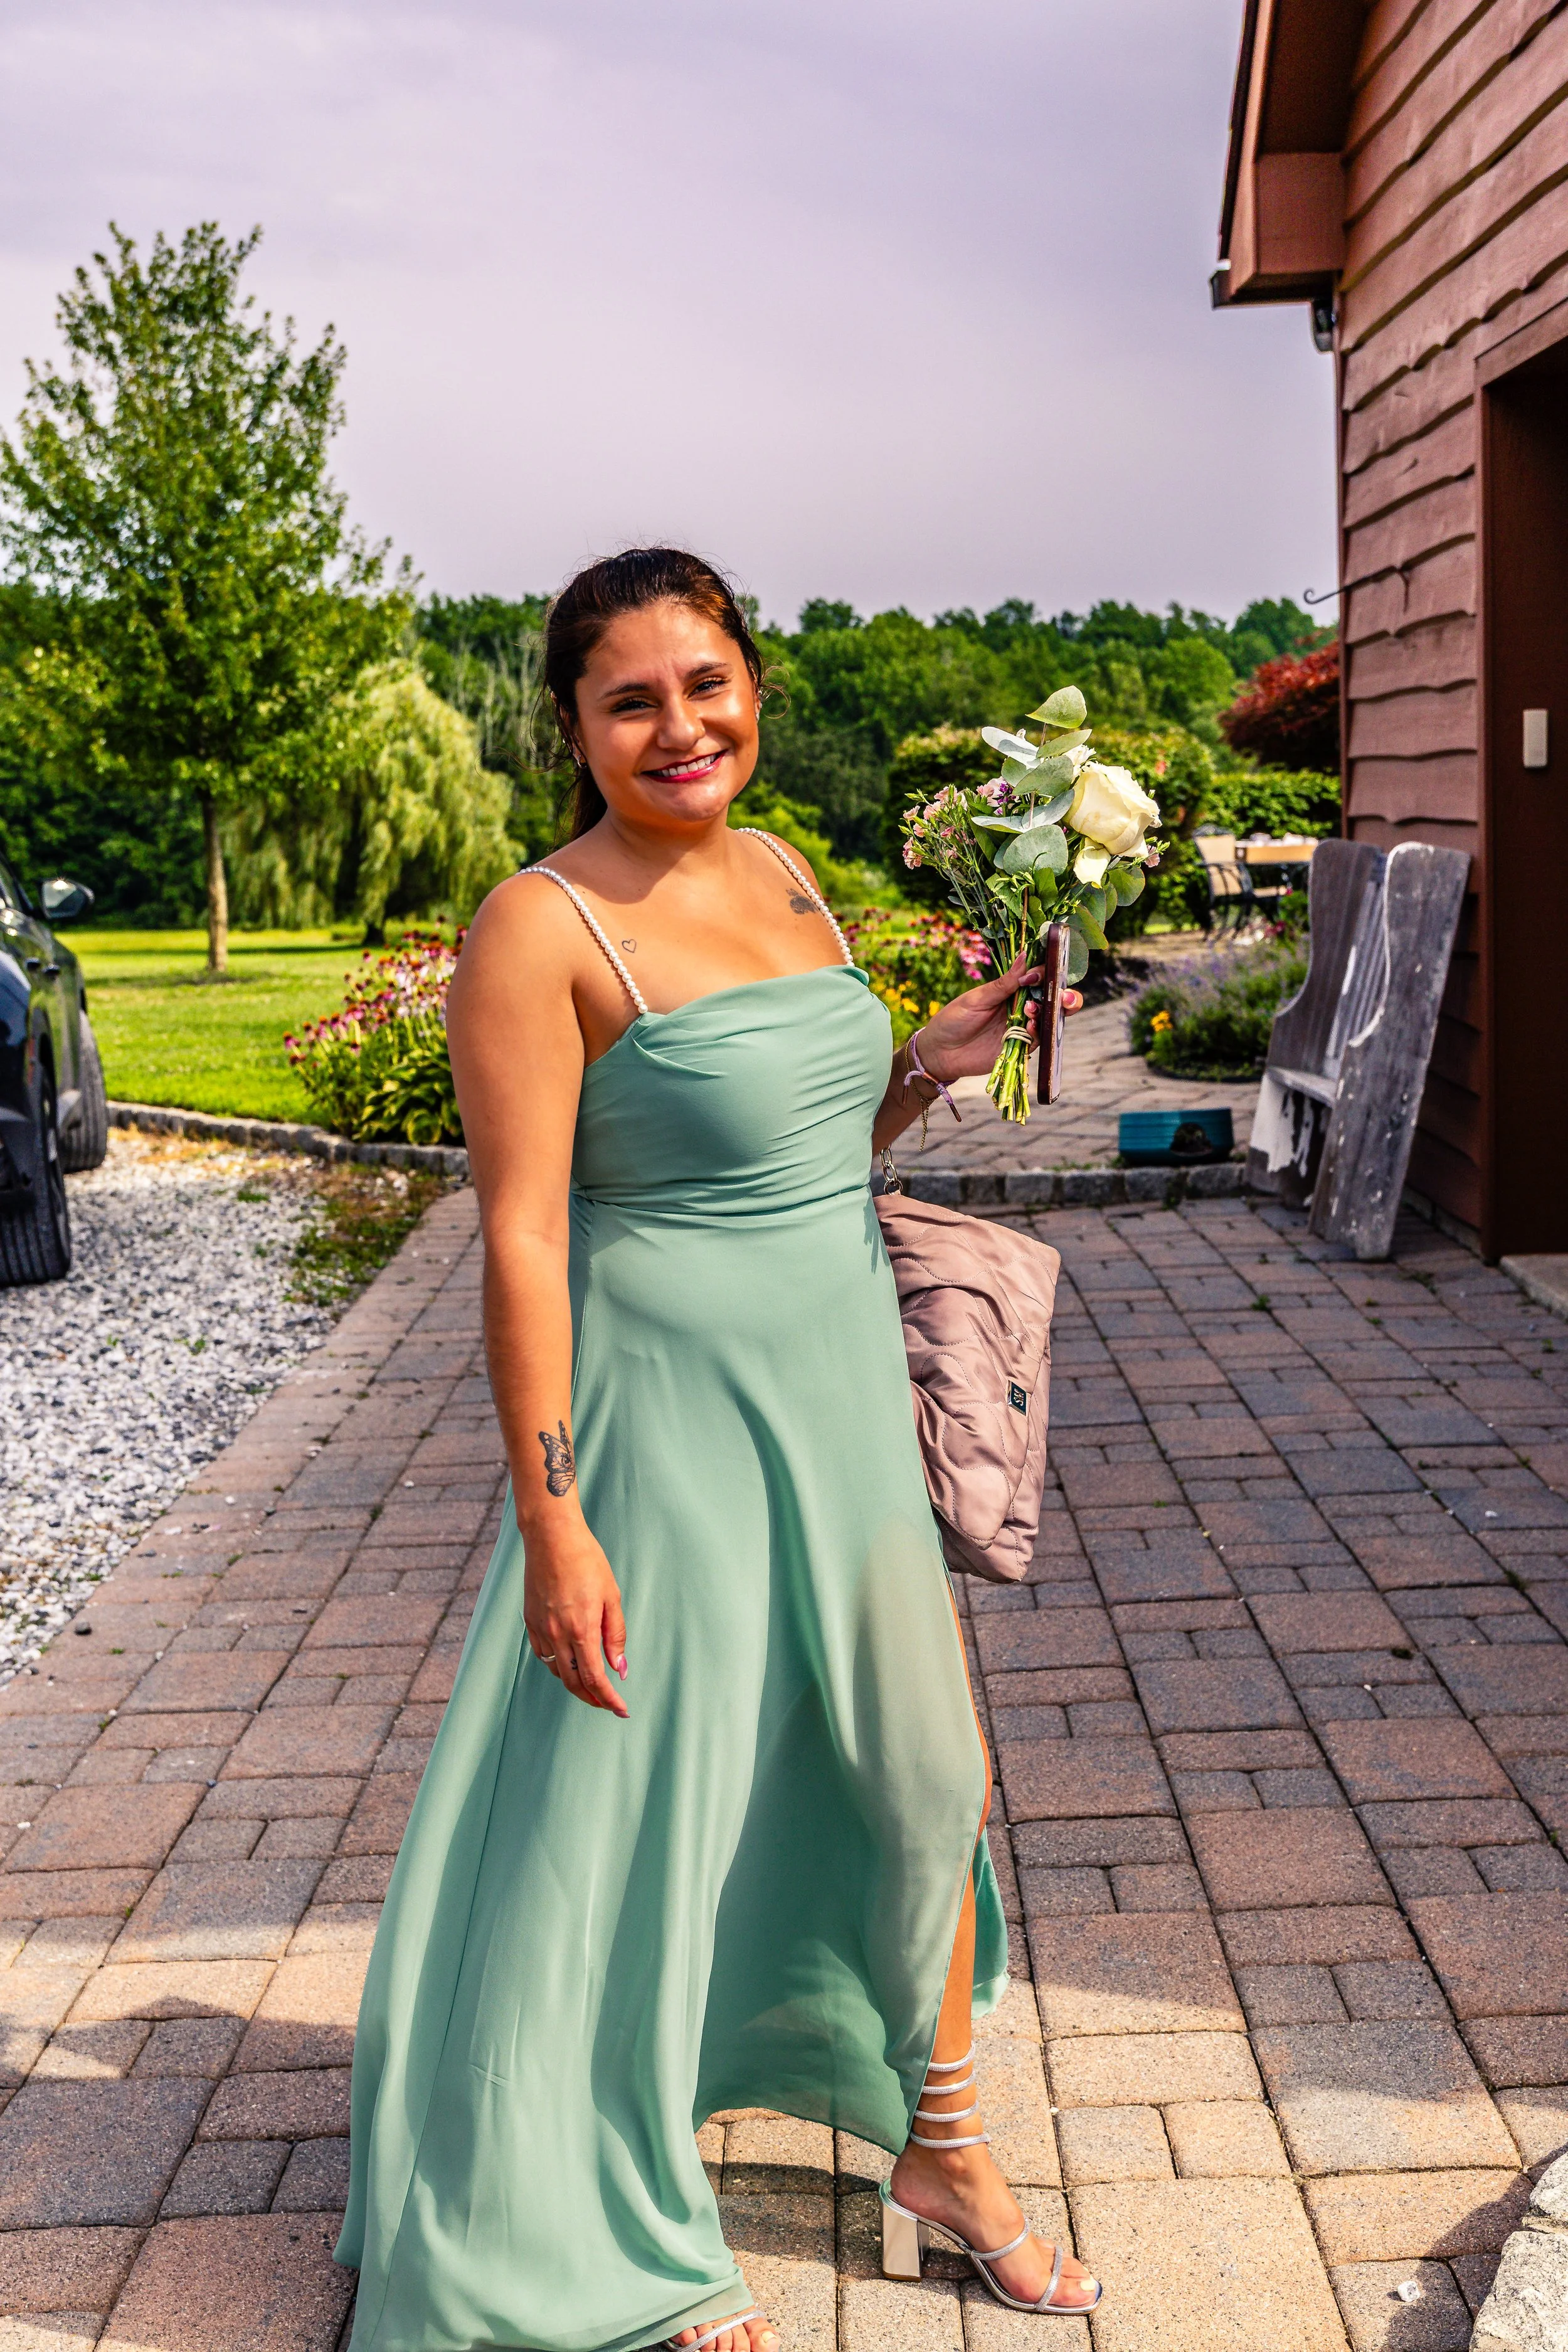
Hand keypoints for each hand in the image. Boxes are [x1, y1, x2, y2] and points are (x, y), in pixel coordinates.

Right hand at [523, 1524, 628, 1715]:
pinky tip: (568, 1662)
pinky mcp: (530, 1621)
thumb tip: (620, 1668)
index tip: (622, 1710)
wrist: (552, 1538)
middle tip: (608, 1704)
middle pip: (573, 1683)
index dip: (609, 1699)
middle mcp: (557, 1634)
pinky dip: (557, 1665)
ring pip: (557, 1671)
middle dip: (592, 1699)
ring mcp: (540, 1628)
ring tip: (591, 1686)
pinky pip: (543, 1654)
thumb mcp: (611, 1596)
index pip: (595, 1679)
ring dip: (574, 1685)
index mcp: (581, 1629)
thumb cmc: (587, 1562)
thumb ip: (615, 1635)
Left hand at [916, 950, 1082, 1084]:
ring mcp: (1022, 1029)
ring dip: (1049, 1014)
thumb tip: (1024, 957)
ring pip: (1050, 1021)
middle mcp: (1022, 1008)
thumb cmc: (954, 1020)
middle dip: (1065, 996)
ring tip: (1032, 1010)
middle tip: (1062, 995)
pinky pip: (1036, 1040)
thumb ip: (1003, 983)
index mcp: (1012, 991)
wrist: (939, 1052)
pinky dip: (1036, 1032)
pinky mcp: (1018, 1048)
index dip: (1046, 973)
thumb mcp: (977, 998)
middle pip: (1054, 1001)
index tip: (1039, 973)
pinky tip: (1028, 1026)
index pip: (1039, 978)